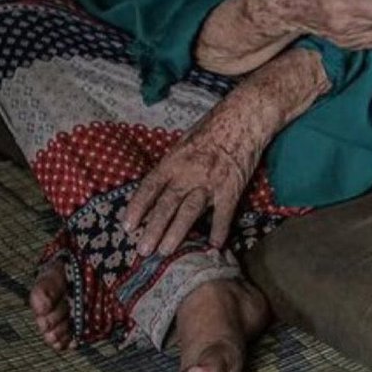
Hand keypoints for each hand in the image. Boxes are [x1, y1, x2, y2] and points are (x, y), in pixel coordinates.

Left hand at [123, 99, 265, 257]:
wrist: (243, 119)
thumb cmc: (213, 127)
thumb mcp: (184, 141)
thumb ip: (173, 164)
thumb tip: (161, 184)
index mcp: (173, 161)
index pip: (150, 187)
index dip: (137, 208)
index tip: (127, 226)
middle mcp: (188, 174)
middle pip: (166, 205)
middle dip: (153, 229)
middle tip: (142, 250)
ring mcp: (210, 182)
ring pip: (189, 212)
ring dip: (176, 233)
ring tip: (165, 252)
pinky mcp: (231, 188)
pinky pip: (223, 214)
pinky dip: (219, 230)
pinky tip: (214, 245)